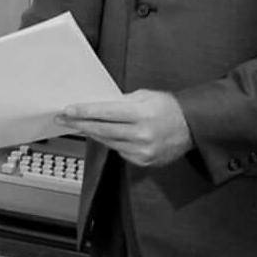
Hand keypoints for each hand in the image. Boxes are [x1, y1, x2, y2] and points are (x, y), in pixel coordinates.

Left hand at [58, 89, 191, 166]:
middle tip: (63, 119)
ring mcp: (143, 150)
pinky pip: (119, 151)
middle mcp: (142, 134)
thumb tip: (96, 105)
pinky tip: (104, 135)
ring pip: (108, 142)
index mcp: (142, 114)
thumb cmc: (169, 108)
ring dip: (92, 133)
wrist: (193, 126)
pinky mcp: (144, 160)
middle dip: (80, 123)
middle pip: (102, 130)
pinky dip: (110, 142)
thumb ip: (121, 101)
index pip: (106, 113)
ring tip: (79, 125)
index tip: (68, 110)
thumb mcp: (146, 96)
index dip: (84, 112)